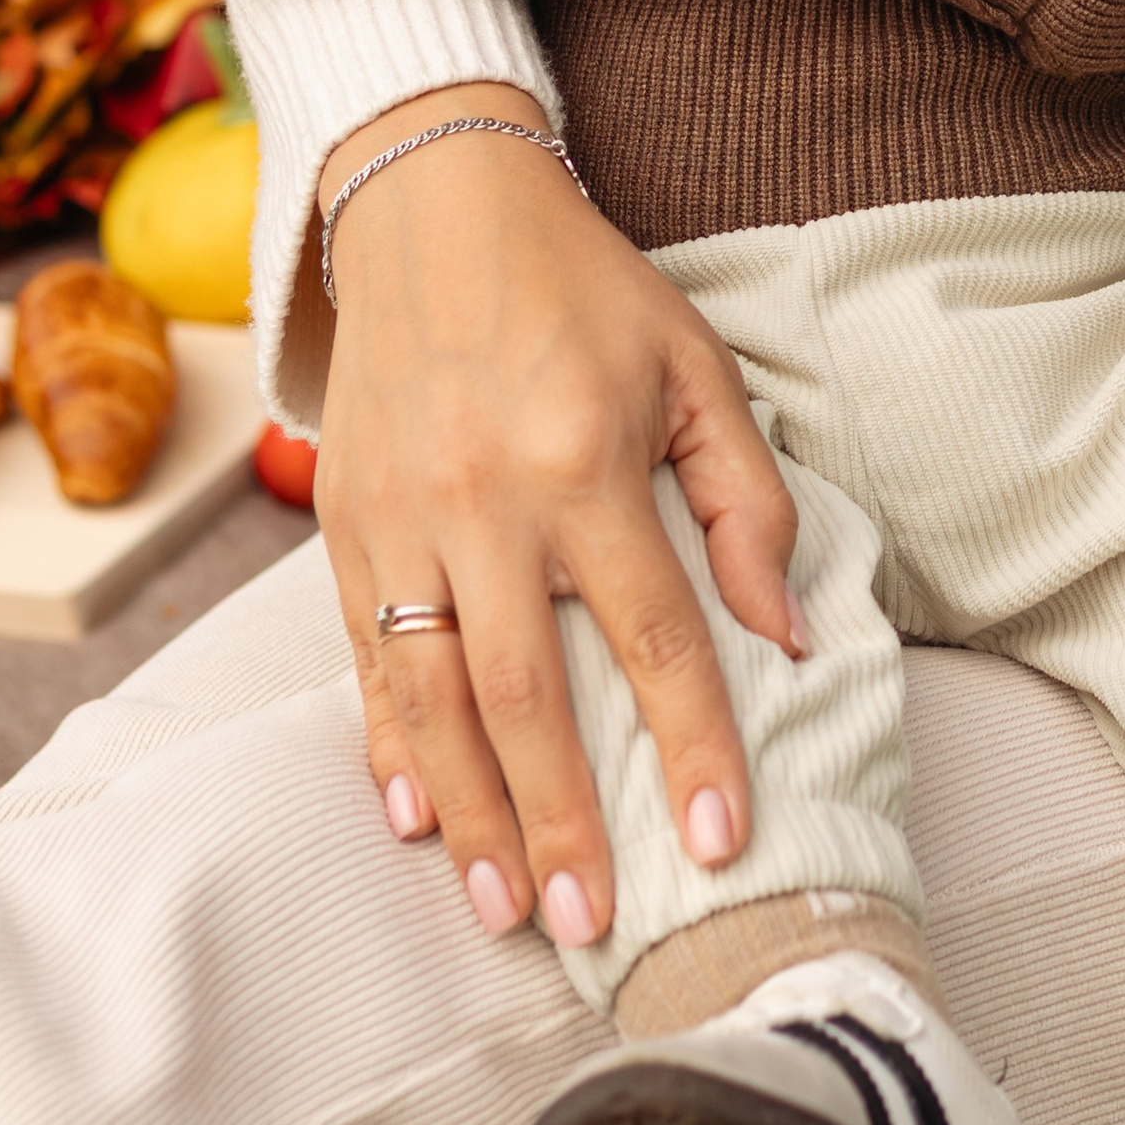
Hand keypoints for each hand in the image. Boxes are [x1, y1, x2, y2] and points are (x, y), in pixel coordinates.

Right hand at [316, 89, 805, 947]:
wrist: (432, 203)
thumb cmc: (584, 290)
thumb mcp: (694, 364)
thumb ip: (747, 500)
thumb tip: (784, 633)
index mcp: (582, 460)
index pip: (652, 633)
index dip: (690, 744)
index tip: (719, 837)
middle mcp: (482, 499)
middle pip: (527, 693)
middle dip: (562, 819)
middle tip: (595, 921)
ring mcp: (397, 516)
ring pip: (428, 695)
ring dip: (468, 812)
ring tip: (507, 905)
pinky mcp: (341, 522)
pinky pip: (360, 655)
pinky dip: (385, 743)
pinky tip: (412, 817)